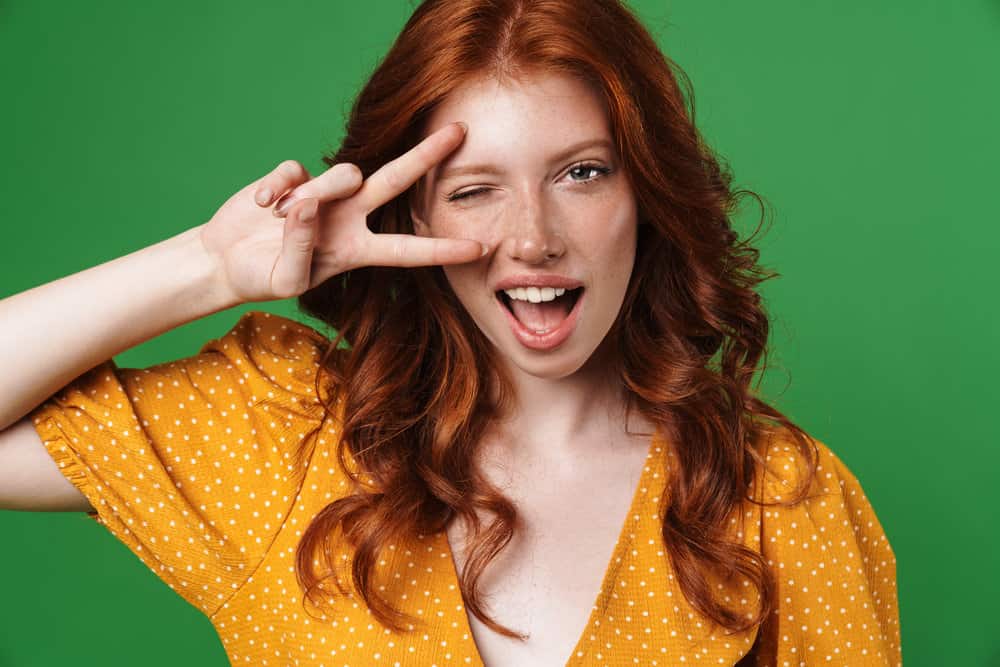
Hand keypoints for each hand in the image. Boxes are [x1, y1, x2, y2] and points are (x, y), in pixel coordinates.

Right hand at [199, 122, 482, 303]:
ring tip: (280, 220)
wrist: (226, 259)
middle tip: (461, 130)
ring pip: (341, 176)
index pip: (408, 249)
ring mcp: (324, 193)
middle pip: (396, 180)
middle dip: (427, 156)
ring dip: (312, 197)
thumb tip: (307, 206)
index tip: (481, 248)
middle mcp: (349, 217)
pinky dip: (275, 189)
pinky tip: (261, 205)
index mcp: (357, 250)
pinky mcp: (295, 176)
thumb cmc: (262, 276)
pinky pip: (295, 171)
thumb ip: (302, 247)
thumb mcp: (287, 278)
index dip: (442, 249)